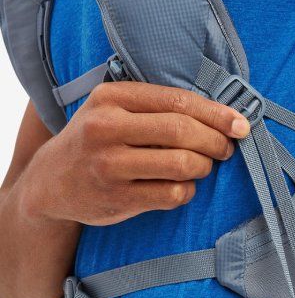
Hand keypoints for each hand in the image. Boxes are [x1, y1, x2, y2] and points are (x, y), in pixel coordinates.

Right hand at [19, 82, 249, 225]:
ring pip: (182, 166)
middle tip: (226, 150)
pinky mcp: (118, 198)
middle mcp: (107, 129)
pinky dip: (188, 191)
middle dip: (216, 142)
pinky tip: (181, 187)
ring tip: (201, 167)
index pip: (177, 101)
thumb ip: (156, 109)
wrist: (52, 182)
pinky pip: (173, 195)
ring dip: (203, 168)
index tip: (240, 125)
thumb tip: (220, 118)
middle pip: (183, 132)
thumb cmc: (96, 142)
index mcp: (111, 99)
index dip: (216, 114)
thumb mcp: (113, 111)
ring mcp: (110, 166)